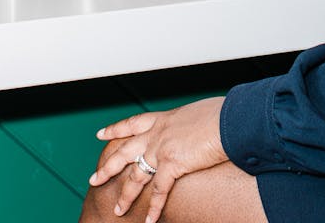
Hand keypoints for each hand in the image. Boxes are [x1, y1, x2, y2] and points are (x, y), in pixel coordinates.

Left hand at [88, 97, 226, 222]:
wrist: (231, 119)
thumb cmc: (225, 113)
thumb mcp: (202, 113)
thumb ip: (193, 124)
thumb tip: (201, 128)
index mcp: (165, 119)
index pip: (133, 124)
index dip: (115, 130)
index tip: (101, 134)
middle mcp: (158, 133)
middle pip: (124, 152)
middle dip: (108, 167)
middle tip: (94, 178)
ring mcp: (162, 148)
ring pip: (135, 176)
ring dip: (126, 195)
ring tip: (118, 210)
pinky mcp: (172, 164)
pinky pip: (159, 191)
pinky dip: (154, 208)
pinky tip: (149, 221)